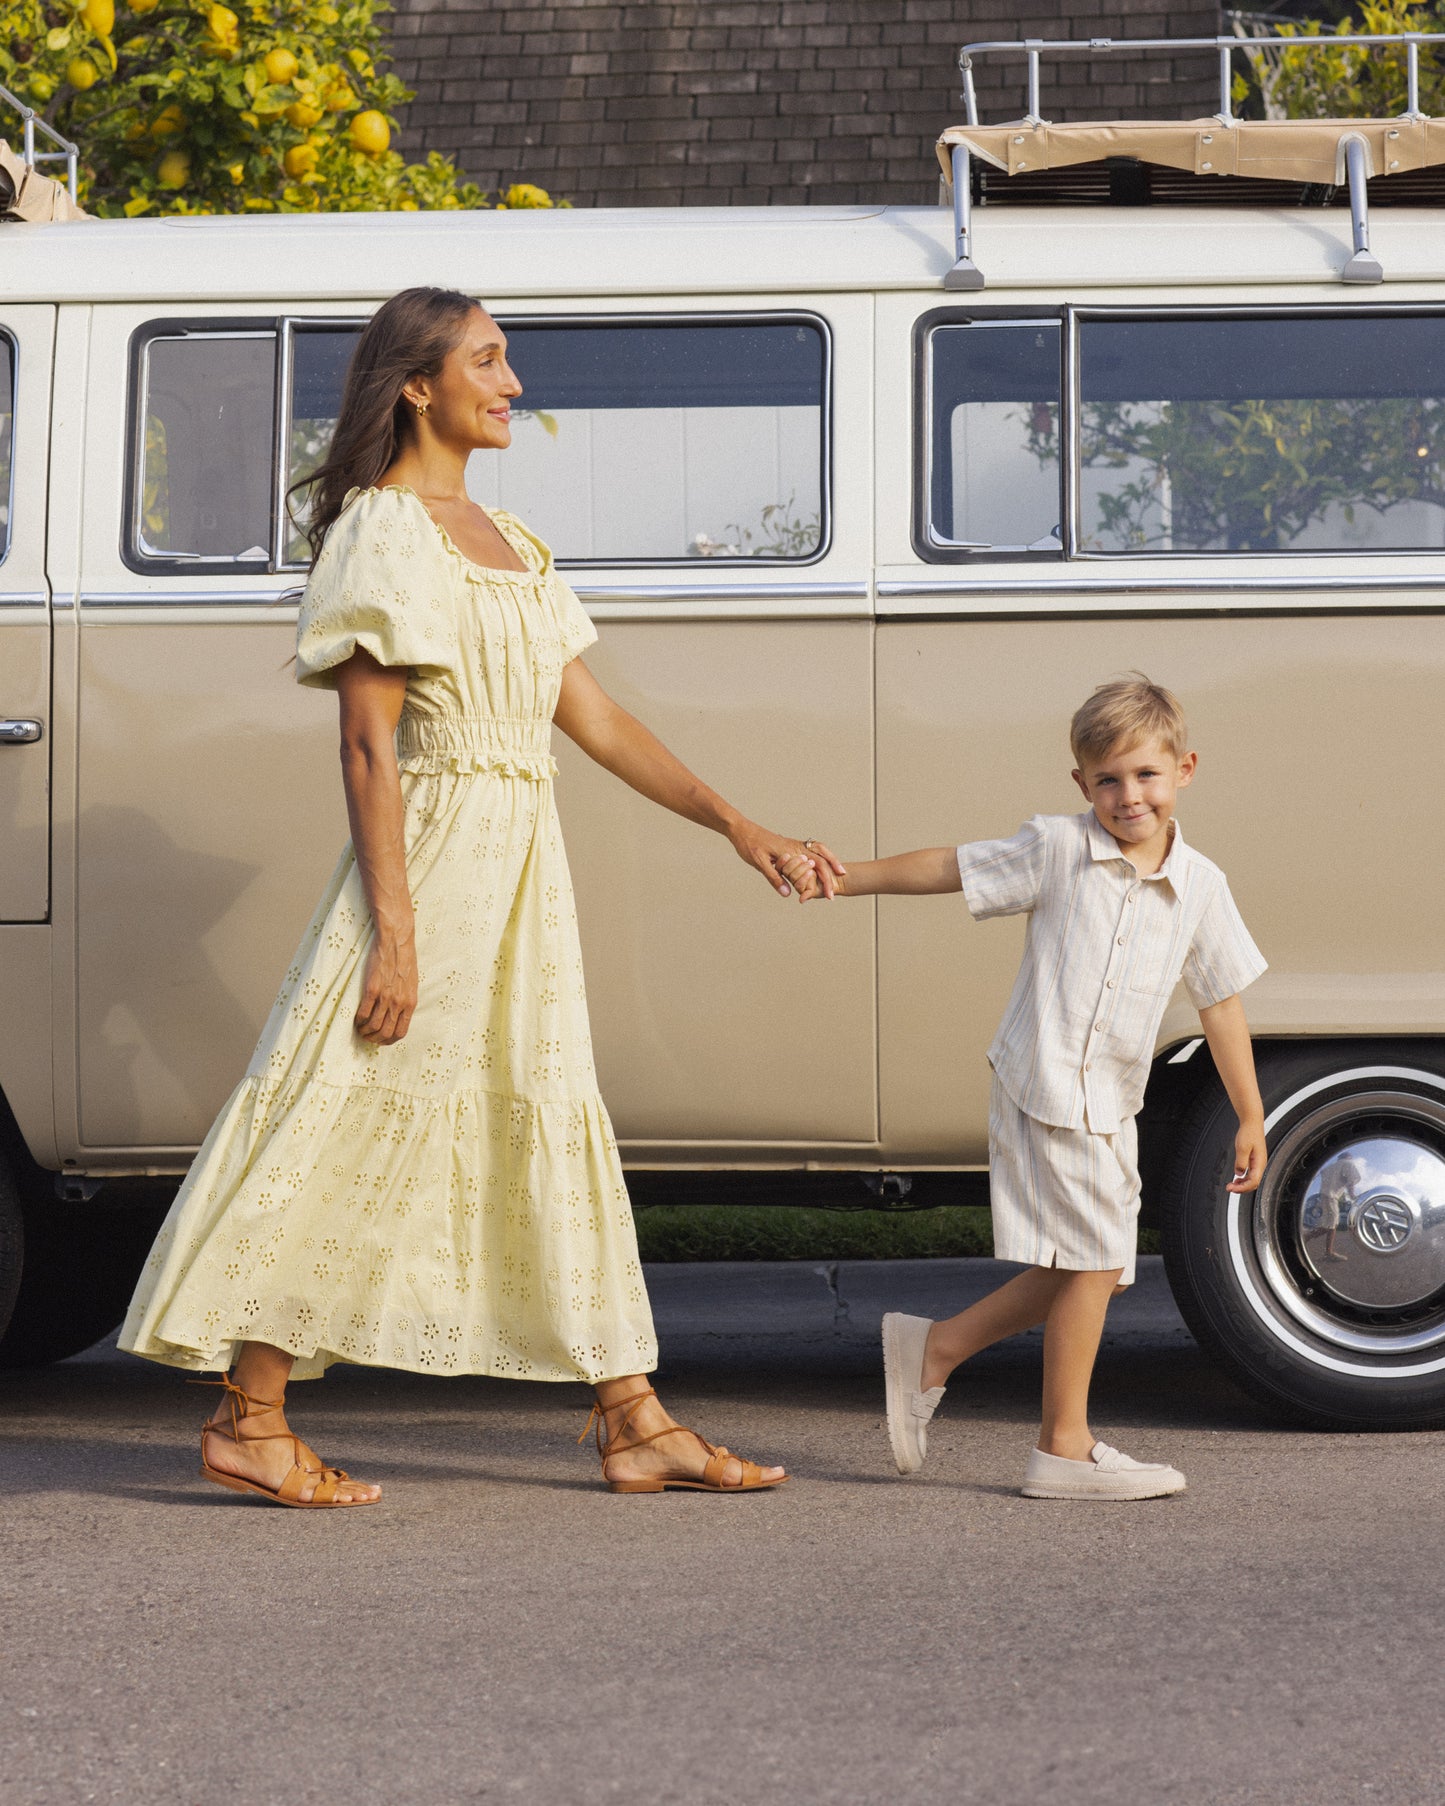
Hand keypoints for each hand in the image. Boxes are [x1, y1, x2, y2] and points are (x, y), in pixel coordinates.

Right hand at [355, 932, 418, 1044]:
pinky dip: (358, 1020)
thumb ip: (405, 1000)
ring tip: (359, 1030)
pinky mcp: (372, 989)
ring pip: (373, 1026)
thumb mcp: (412, 984)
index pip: (400, 1032)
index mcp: (410, 1003)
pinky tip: (355, 1019)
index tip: (381, 1040)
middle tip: (367, 1037)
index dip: (389, 1041)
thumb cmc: (405, 960)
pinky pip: (363, 1013)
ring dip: (364, 1032)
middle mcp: (399, 1003)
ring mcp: (385, 997)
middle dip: (374, 1039)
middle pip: (386, 1033)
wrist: (396, 942)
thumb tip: (398, 1015)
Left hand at [729, 821, 845, 900]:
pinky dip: (821, 857)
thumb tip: (788, 894)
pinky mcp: (789, 844)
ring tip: (837, 874)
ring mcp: (794, 844)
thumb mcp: (760, 862)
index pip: (817, 866)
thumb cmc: (749, 844)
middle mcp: (797, 846)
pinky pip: (811, 849)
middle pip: (822, 859)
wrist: (742, 828)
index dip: (825, 882)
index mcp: (792, 850)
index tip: (828, 896)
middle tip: (833, 894)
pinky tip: (818, 866)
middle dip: (831, 876)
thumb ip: (775, 878)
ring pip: (820, 851)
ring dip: (829, 863)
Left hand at [1228, 1117, 1266, 1192]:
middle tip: (1229, 1188)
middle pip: (1253, 1183)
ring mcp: (1258, 1163)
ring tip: (1232, 1185)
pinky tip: (1237, 1178)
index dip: (1243, 1188)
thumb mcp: (1242, 1148)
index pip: (1253, 1181)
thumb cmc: (1249, 1133)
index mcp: (1260, 1162)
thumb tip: (1239, 1173)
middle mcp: (1260, 1164)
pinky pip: (1250, 1174)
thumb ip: (1241, 1162)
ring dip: (1242, 1184)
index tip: (1232, 1188)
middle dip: (1241, 1188)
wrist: (1252, 1123)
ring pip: (1252, 1179)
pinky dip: (1244, 1178)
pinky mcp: (1254, 1160)